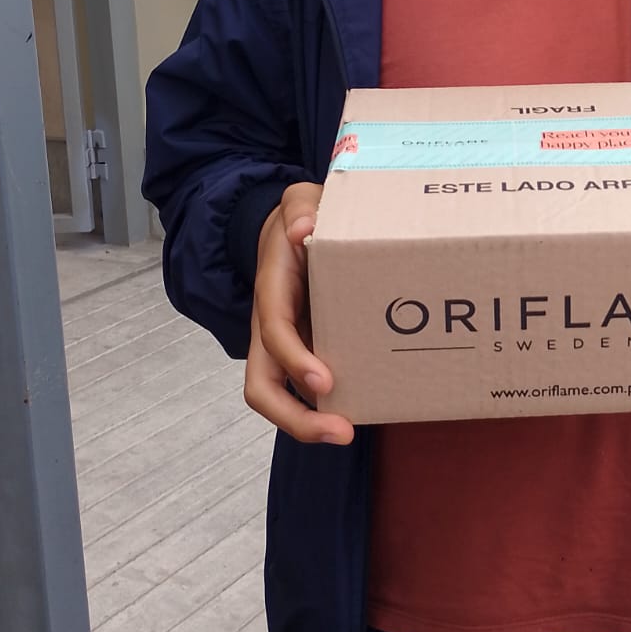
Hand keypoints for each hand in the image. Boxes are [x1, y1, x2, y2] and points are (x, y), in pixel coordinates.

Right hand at [244, 181, 354, 443]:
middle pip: (263, 387)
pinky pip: (310, 388)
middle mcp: (272, 327)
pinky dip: (330, 405)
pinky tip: (367, 410)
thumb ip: (301, 208)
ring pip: (282, 397)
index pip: (273, 332)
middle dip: (295, 418)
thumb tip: (303, 230)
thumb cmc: (301, 219)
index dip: (293, 358)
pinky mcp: (307, 353)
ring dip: (311, 422)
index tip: (323, 380)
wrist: (291, 230)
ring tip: (350, 432)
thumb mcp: (300, 200)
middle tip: (340, 432)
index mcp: (272, 291)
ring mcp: (288, 346)